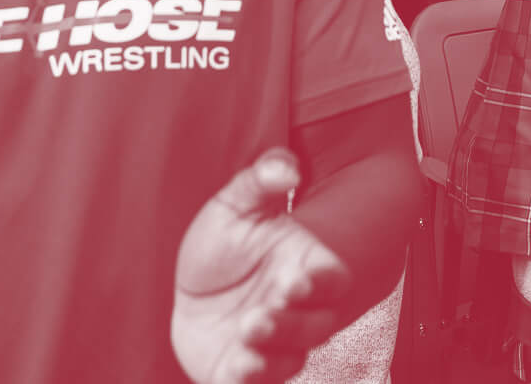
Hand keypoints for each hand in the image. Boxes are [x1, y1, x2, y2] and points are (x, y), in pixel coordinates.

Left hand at [173, 149, 352, 383]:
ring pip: (290, 357)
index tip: (296, 277)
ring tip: (246, 342)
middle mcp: (297, 310)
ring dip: (273, 356)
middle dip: (291, 322)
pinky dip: (253, 380)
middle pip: (314, 324)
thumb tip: (287, 169)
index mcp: (304, 266)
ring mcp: (275, 344)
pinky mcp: (246, 371)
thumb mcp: (237, 203)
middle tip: (260, 314)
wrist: (197, 291)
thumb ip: (262, 179)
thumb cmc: (226, 244)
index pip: (333, 278)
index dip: (323, 281)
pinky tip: (237, 368)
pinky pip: (259, 383)